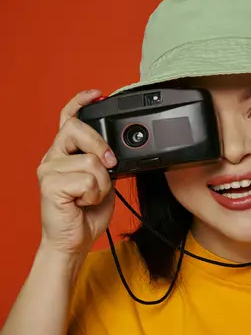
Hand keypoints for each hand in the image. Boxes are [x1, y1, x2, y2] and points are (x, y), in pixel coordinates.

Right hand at [37, 89, 116, 255]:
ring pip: (91, 161)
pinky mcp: (49, 185)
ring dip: (102, 184)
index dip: (80, 103)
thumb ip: (105, 161)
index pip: (68, 119)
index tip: (97, 94)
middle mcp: (53, 157)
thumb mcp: (103, 180)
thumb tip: (117, 150)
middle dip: (101, 146)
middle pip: (78, 130)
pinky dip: (95, 195)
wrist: (74, 240)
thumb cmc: (87, 212)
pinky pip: (88, 180)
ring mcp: (48, 170)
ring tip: (91, 196)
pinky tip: (83, 203)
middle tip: (110, 165)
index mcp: (65, 153)